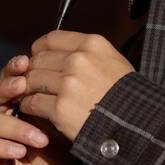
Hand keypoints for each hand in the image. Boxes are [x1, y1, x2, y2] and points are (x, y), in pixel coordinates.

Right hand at [0, 55, 72, 164]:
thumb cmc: (61, 154)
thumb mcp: (64, 125)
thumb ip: (59, 101)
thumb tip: (66, 70)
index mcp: (19, 104)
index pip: (9, 78)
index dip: (14, 68)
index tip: (26, 61)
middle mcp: (1, 117)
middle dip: (6, 87)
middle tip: (23, 86)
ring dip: (15, 126)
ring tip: (40, 139)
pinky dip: (0, 147)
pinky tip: (19, 152)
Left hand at [17, 31, 133, 141]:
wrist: (136, 125)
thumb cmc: (127, 96)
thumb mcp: (114, 62)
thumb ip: (88, 54)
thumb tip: (60, 55)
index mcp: (92, 44)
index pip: (51, 39)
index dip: (39, 50)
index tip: (37, 59)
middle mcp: (78, 59)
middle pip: (38, 60)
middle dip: (33, 72)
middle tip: (34, 83)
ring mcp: (68, 84)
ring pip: (31, 80)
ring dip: (28, 90)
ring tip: (32, 97)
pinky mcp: (60, 108)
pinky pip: (32, 102)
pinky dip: (29, 106)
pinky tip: (34, 110)